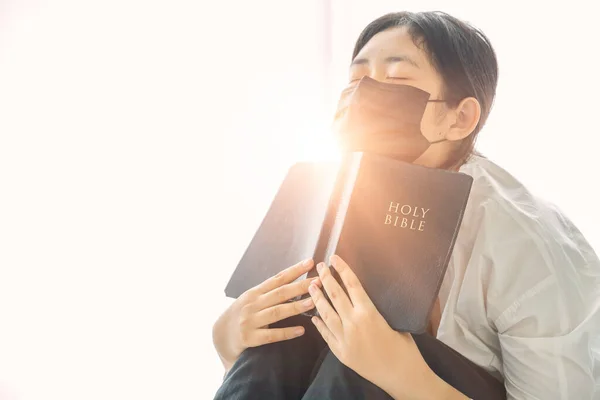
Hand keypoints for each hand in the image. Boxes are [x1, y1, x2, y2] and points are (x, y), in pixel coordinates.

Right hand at [212, 258, 320, 372]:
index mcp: (255, 292)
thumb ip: (268, 293)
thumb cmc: (241, 315)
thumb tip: (293, 281)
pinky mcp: (249, 338)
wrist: (219, 336)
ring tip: (313, 302)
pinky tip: (301, 330)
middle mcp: (252, 304)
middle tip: (318, 281)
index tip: (310, 263)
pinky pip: (271, 335)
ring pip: (277, 312)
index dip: (294, 270)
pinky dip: (286, 332)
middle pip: (280, 293)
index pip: (278, 278)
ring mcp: (250, 321)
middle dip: (301, 286)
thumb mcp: (251, 299)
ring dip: (296, 306)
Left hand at [309, 255, 463, 399]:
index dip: (342, 270)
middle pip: (335, 295)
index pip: (352, 285)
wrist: (401, 376)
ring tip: (311, 286)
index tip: (334, 259)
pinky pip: (326, 334)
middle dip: (326, 279)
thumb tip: (365, 300)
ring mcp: (344, 339)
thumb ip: (376, 310)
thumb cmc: (404, 349)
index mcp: (369, 313)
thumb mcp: (394, 322)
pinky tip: (314, 316)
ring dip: (317, 298)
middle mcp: (353, 323)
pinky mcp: (341, 352)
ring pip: (326, 313)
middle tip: (319, 267)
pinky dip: (319, 323)